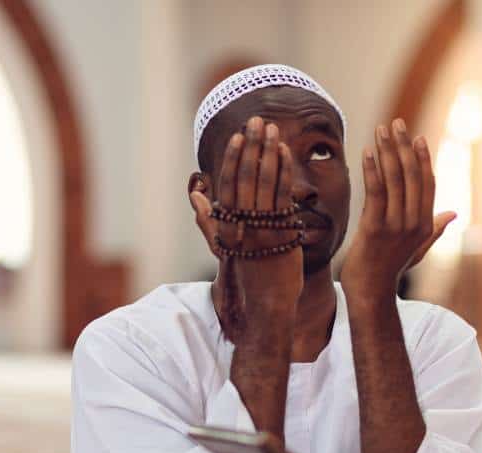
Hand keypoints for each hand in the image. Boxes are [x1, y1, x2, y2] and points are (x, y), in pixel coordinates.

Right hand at [190, 117, 303, 327]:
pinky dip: (283, 171)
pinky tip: (285, 153)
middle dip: (252, 146)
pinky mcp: (282, 233)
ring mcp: (263, 228)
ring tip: (271, 129)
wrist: (268, 302)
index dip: (234, 158)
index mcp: (227, 225)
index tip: (239, 135)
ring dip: (268, 152)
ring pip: (265, 183)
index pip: (229, 184)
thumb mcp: (223, 245)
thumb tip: (196, 193)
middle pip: (247, 177)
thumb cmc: (248, 272)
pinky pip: (283, 195)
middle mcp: (243, 225)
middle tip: (257, 120)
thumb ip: (209, 218)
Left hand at [341, 119, 455, 301]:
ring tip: (381, 129)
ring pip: (394, 180)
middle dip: (404, 146)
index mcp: (425, 225)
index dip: (423, 158)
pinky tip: (368, 151)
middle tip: (396, 123)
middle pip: (412, 176)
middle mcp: (414, 224)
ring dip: (387, 151)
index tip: (416, 137)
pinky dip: (372, 169)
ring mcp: (395, 226)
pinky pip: (375, 193)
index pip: (427, 184)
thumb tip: (452, 214)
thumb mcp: (417, 249)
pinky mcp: (374, 229)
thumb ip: (434, 229)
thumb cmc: (389, 270)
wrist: (370, 293)